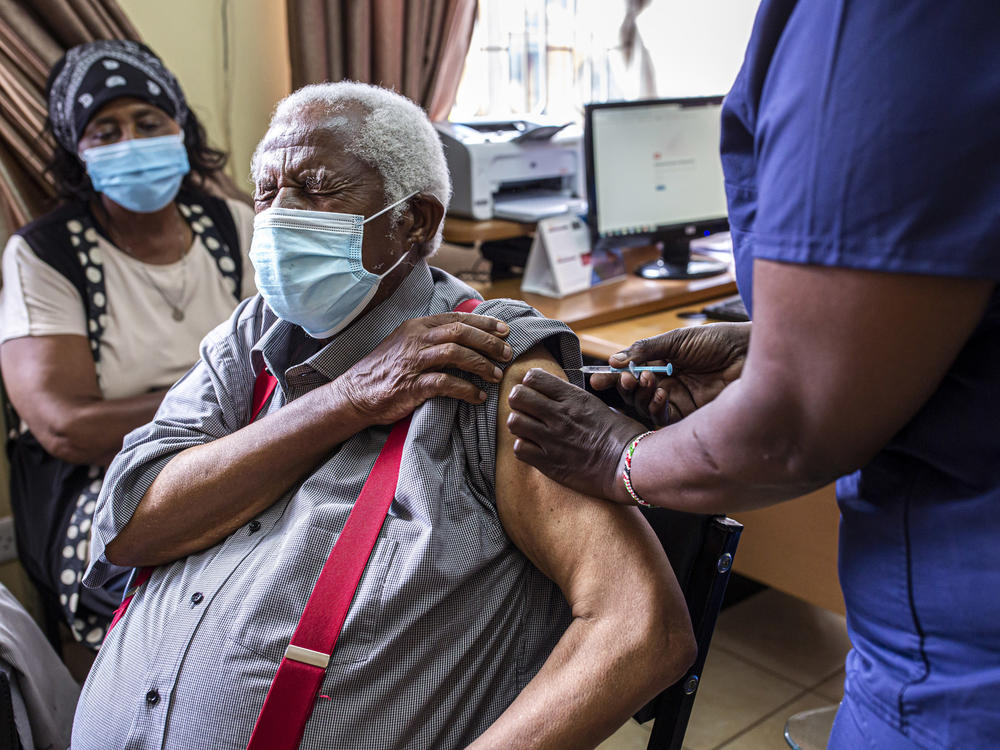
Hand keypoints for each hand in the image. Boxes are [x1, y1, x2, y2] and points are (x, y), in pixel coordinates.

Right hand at [337, 312, 511, 423]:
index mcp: (417, 326)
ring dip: (481, 364)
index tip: (505, 330)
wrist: (354, 394)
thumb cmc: (385, 370)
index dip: (484, 322)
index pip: (457, 318)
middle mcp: (416, 339)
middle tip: (507, 353)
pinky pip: (445, 383)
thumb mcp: (407, 344)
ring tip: (497, 375)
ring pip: (456, 354)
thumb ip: (432, 337)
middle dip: (489, 342)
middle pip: (461, 332)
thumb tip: (465, 336)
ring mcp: (413, 362)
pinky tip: (478, 396)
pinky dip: (466, 389)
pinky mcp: (411, 385)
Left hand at [507, 368, 646, 502]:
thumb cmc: (622, 435)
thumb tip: (558, 397)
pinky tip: (534, 448)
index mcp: (574, 398)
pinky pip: (520, 449)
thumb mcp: (599, 406)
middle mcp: (560, 416)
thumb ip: (574, 401)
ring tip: (529, 428)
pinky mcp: (550, 463)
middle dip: (519, 400)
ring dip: (519, 424)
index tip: (535, 390)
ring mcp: (553, 440)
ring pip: (514, 421)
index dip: (530, 382)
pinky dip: (524, 447)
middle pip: (517, 395)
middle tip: (527, 408)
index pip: (534, 377)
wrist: (631, 465)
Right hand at [591, 322, 749, 426]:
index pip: (631, 372)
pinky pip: (664, 418)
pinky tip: (659, 394)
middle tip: (619, 379)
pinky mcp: (690, 417)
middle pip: (634, 392)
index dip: (613, 376)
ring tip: (642, 380)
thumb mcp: (678, 339)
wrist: (751, 354)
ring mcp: (679, 400)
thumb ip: (646, 349)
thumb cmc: (720, 341)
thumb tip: (615, 359)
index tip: (597, 378)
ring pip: (644, 406)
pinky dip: (655, 408)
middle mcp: (669, 384)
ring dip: (637, 395)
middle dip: (621, 386)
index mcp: (664, 363)